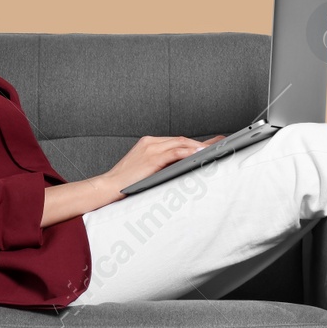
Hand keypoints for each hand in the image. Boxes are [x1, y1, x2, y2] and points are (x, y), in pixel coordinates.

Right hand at [102, 134, 226, 197]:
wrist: (108, 187)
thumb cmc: (126, 183)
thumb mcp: (145, 170)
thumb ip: (160, 166)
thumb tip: (180, 169)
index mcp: (148, 143)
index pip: (176, 141)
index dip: (193, 142)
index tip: (210, 144)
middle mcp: (150, 142)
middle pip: (180, 140)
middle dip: (200, 143)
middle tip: (218, 145)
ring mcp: (150, 148)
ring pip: (180, 143)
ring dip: (198, 147)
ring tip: (213, 151)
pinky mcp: (151, 157)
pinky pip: (174, 152)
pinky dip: (188, 152)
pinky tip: (199, 155)